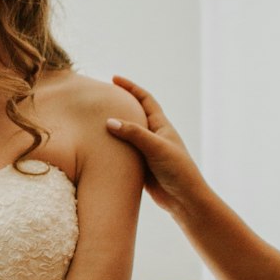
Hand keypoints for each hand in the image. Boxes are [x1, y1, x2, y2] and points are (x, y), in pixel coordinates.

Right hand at [107, 76, 203, 216]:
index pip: (145, 99)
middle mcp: (154, 136)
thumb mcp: (156, 148)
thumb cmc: (177, 171)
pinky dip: (113, 149)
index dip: (131, 87)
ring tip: (93, 122)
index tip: (114, 78)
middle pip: (134, 115)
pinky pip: (124, 154)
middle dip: (119, 105)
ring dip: (114, 128)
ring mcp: (148, 152)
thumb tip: (109, 121)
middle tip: (100, 99)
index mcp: (162, 126)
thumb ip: (133, 134)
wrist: (185, 200)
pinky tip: (99, 150)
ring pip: (127, 136)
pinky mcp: (142, 168)